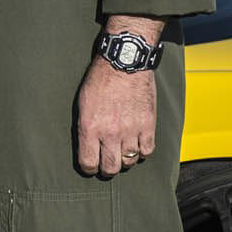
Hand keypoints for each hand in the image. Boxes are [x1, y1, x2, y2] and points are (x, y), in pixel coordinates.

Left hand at [74, 58, 156, 177]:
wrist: (124, 62)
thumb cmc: (100, 79)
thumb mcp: (82, 103)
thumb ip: (84, 127)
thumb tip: (86, 147)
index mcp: (90, 127)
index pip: (88, 163)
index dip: (88, 168)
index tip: (90, 166)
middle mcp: (110, 132)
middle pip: (111, 168)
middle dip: (107, 169)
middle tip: (107, 163)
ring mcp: (131, 130)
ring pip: (130, 161)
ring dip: (125, 159)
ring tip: (122, 150)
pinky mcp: (148, 125)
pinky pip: (147, 151)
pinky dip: (142, 151)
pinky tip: (137, 143)